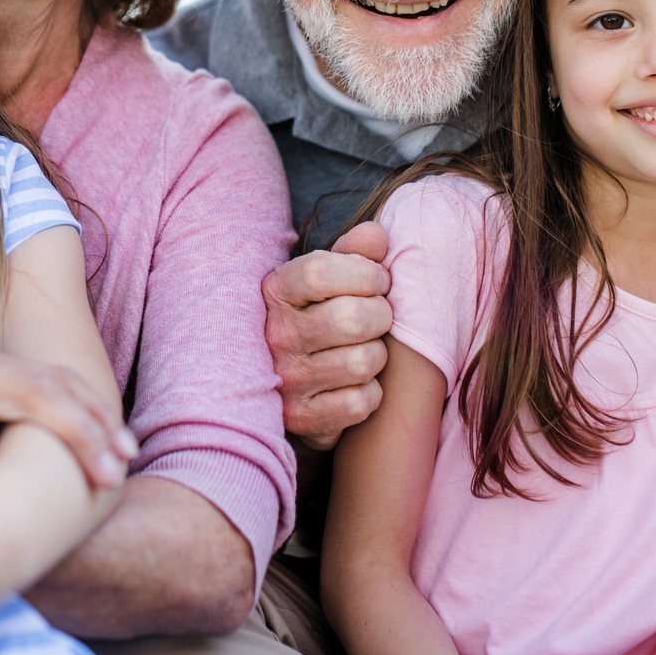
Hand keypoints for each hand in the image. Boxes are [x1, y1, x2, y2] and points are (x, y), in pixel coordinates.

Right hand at [263, 221, 393, 449]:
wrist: (281, 382)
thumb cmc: (314, 316)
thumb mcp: (325, 279)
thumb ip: (353, 253)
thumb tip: (378, 235)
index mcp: (275, 291)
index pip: (323, 271)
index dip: (365, 273)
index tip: (378, 281)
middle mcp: (274, 335)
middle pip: (354, 318)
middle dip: (380, 315)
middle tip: (377, 317)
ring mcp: (286, 380)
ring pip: (364, 361)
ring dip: (377, 355)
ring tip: (364, 349)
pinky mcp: (303, 419)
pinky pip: (362, 402)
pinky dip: (370, 393)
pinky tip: (356, 382)